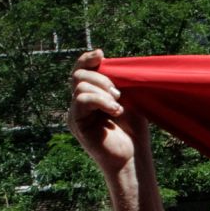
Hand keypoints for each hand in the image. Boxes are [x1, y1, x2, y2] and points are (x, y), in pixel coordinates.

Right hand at [68, 49, 149, 176]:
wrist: (133, 156)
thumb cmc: (134, 130)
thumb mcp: (129, 99)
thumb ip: (118, 81)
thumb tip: (109, 61)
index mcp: (91, 94)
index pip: (81, 69)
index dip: (87, 59)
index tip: (101, 54)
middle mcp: (79, 102)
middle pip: (79, 75)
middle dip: (102, 79)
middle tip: (119, 94)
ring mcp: (76, 112)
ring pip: (80, 86)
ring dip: (103, 92)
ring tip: (118, 106)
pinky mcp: (76, 122)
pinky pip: (81, 100)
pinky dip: (100, 101)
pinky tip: (115, 111)